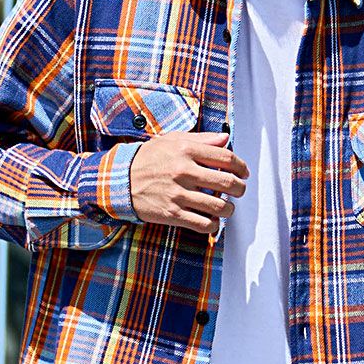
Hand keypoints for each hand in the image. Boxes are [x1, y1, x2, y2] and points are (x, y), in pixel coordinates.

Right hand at [129, 131, 249, 233]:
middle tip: (239, 190)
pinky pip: (203, 224)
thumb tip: (225, 138)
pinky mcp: (173, 213)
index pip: (226, 158)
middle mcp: (184, 171)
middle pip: (228, 182)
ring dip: (229, 208)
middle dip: (240, 188)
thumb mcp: (172, 140)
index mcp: (186, 150)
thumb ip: (201, 138)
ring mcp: (179, 194)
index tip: (244, 172)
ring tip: (227, 206)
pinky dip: (213, 224)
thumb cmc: (148, 158)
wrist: (119, 180)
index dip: (241, 166)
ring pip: (219, 206)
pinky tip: (212, 219)